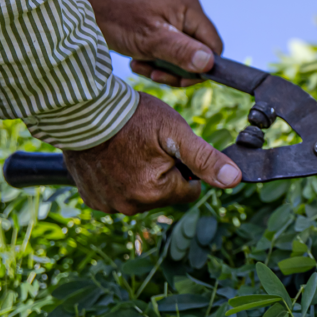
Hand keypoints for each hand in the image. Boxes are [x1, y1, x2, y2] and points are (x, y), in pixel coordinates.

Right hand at [63, 93, 241, 213]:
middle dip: (164, 172)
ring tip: (129, 148)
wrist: (82, 110)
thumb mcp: (175, 132)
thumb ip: (206, 159)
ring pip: (143, 194)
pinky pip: (119, 193)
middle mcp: (130, 206)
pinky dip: (121, 178)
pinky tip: (114, 157)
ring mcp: (108, 204)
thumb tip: (234, 179)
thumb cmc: (132, 117)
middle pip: (167, 194)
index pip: (191, 190)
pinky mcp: (92, 198)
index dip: (186, 167)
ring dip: (142, 175)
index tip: (170, 148)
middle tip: (148, 145)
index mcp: (155, 193)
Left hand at [86, 0, 222, 86]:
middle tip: (155, 73)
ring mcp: (175, 22)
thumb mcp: (150, 39)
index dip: (202, 66)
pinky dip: (156, 62)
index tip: (179, 77)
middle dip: (178, 69)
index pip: (214, 45)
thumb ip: (181, 51)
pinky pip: (170, 53)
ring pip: (183, 57)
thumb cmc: (118, 17)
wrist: (89, 7)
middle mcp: (187, 13)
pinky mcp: (162, 30)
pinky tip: (138, 61)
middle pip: (199, 53)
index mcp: (191, 9)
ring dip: (164, 68)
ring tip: (141, 65)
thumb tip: (209, 64)